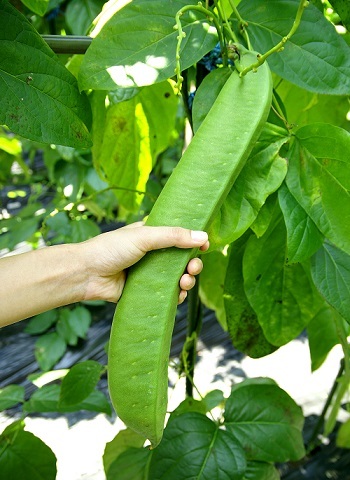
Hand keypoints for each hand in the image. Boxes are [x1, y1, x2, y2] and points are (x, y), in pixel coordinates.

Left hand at [81, 223, 208, 303]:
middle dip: (192, 264)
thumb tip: (203, 237)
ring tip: (184, 282)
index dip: (194, 242)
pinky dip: (176, 296)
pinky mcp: (144, 291)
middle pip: (182, 260)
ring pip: (177, 278)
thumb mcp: (144, 236)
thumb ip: (173, 236)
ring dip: (187, 280)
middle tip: (193, 268)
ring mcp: (149, 273)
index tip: (205, 246)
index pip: (179, 237)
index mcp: (152, 235)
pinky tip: (178, 295)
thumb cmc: (111, 249)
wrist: (86, 274)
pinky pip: (166, 294)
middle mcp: (152, 254)